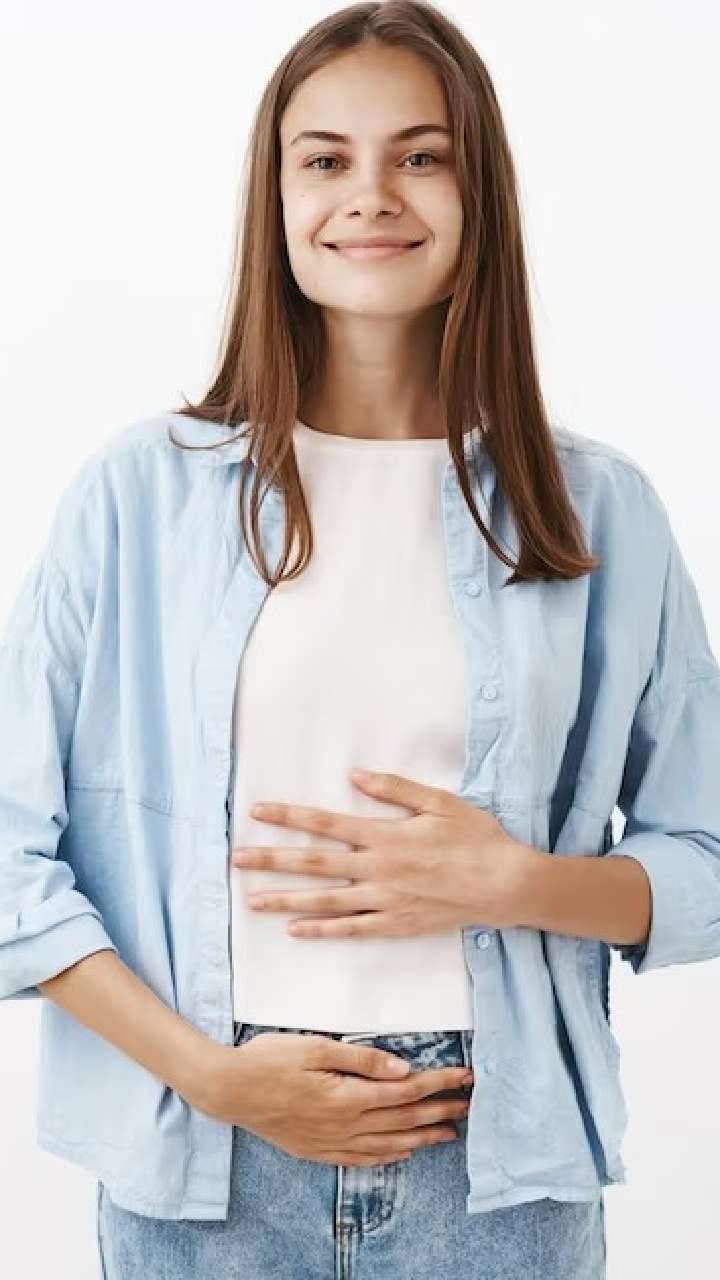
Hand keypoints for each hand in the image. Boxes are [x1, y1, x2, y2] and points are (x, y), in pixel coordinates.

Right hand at [196, 1031, 473, 1166]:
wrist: (228, 1090)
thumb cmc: (269, 1059)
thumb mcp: (315, 1046)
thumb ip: (361, 1059)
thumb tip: (402, 1069)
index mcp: (347, 1096)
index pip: (406, 1092)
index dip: (439, 1083)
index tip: (464, 1076)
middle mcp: (344, 1125)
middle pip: (403, 1121)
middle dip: (440, 1112)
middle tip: (468, 1106)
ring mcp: (330, 1142)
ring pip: (387, 1145)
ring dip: (421, 1138)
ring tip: (447, 1134)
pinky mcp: (316, 1150)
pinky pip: (361, 1159)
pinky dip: (387, 1157)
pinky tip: (401, 1153)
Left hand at [232, 768, 541, 939]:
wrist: (506, 884)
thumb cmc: (476, 837)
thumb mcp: (438, 802)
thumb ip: (394, 789)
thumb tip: (355, 775)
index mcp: (385, 835)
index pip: (325, 823)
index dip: (289, 817)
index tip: (257, 812)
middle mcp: (378, 869)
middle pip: (314, 864)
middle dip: (272, 860)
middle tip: (237, 859)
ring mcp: (385, 900)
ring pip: (325, 901)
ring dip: (286, 899)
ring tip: (252, 900)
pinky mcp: (397, 924)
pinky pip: (352, 930)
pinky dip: (322, 931)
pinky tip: (297, 930)